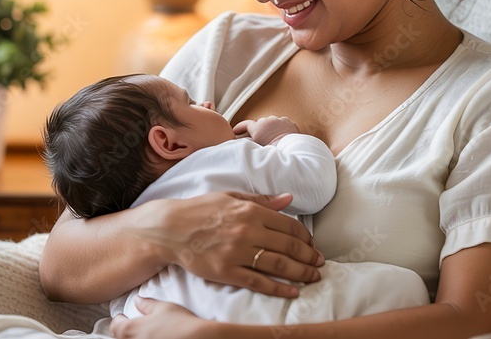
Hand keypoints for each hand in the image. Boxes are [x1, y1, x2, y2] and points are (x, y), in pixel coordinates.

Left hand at [111, 298, 215, 338]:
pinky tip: (153, 337)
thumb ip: (147, 304)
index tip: (122, 317)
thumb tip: (137, 300)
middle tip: (130, 325)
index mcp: (134, 329)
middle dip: (123, 331)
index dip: (118, 321)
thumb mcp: (163, 307)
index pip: (116, 327)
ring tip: (143, 333)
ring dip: (133, 337)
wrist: (198, 338)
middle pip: (120, 338)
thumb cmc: (181, 322)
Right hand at [144, 192, 322, 297]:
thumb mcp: (232, 197)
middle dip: (309, 257)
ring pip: (279, 266)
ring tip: (312, 277)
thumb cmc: (201, 210)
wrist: (171, 228)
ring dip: (301, 273)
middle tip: (319, 264)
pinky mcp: (227, 271)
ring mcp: (237, 252)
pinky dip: (279, 288)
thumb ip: (262, 200)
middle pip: (289, 247)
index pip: (289, 226)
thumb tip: (289, 198)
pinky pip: (259, 282)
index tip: (312, 245)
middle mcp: (248, 231)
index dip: (305, 238)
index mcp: (251, 211)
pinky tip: (293, 292)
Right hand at [233, 115, 298, 144]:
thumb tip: (241, 144)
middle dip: (259, 130)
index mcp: (257, 127)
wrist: (290, 150)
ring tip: (273, 138)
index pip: (245, 124)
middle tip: (260, 139)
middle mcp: (267, 121)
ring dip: (270, 128)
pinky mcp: (288, 122)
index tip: (235, 131)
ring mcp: (278, 120)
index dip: (240, 128)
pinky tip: (282, 135)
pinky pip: (282, 123)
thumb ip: (248, 144)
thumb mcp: (256, 149)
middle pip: (259, 123)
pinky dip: (281, 127)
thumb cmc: (273, 152)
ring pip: (271, 122)